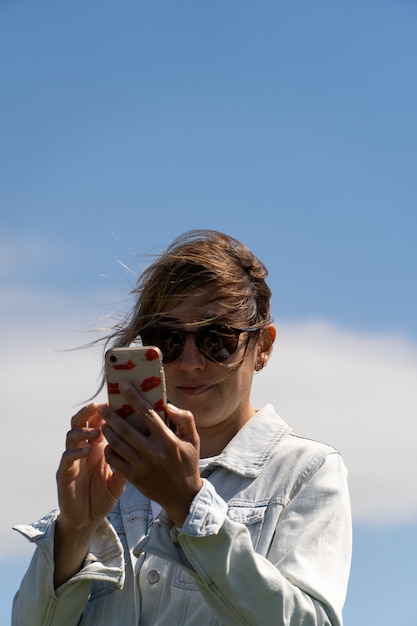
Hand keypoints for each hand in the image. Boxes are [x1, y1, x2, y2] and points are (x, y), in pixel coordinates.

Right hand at [56, 403, 126, 531]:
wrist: (86, 519)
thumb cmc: (103, 496)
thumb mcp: (120, 480)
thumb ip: (128, 463)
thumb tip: (147, 447)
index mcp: (97, 446)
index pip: (99, 422)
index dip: (106, 411)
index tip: (117, 402)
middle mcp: (83, 448)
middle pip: (82, 421)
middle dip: (89, 412)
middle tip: (100, 406)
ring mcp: (73, 459)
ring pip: (72, 435)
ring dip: (84, 430)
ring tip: (97, 432)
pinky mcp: (64, 473)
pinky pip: (67, 457)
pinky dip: (77, 451)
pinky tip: (87, 450)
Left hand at [100, 382, 202, 526]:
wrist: (183, 497)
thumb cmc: (188, 464)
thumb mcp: (193, 440)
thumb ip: (185, 419)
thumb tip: (168, 405)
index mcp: (168, 441)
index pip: (147, 414)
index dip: (134, 398)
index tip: (124, 386)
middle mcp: (154, 453)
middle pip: (126, 429)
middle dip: (111, 415)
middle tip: (103, 406)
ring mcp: (142, 466)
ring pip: (118, 444)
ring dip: (108, 431)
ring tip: (103, 423)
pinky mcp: (134, 478)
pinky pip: (115, 461)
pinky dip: (109, 450)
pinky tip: (109, 443)